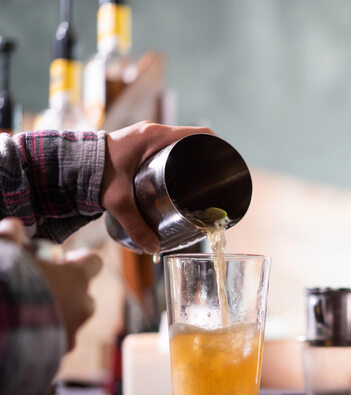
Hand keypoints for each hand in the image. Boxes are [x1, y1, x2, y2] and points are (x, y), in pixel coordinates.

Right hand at [0, 218, 101, 351]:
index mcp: (76, 278)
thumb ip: (12, 237)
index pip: (94, 262)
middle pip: (85, 294)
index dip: (80, 259)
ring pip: (73, 320)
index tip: (63, 260)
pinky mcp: (58, 353)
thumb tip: (14, 229)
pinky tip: (24, 331)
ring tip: (29, 311)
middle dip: (68, 291)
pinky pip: (57, 341)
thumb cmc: (7, 284)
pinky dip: (46, 336)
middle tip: (42, 287)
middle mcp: (82, 305)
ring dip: (58, 315)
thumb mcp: (6, 253)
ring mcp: (72, 332)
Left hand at [102, 121, 214, 253]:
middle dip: (206, 156)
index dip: (217, 146)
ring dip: (192, 157)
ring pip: (180, 144)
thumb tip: (153, 249)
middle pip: (192, 140)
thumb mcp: (117, 201)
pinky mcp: (140, 145)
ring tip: (202, 180)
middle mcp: (154, 133)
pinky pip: (168, 147)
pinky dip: (178, 158)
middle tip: (215, 179)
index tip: (226, 162)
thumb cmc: (93, 174)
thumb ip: (135, 225)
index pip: (198, 133)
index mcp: (155, 137)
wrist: (68, 164)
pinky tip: (182, 176)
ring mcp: (147, 137)